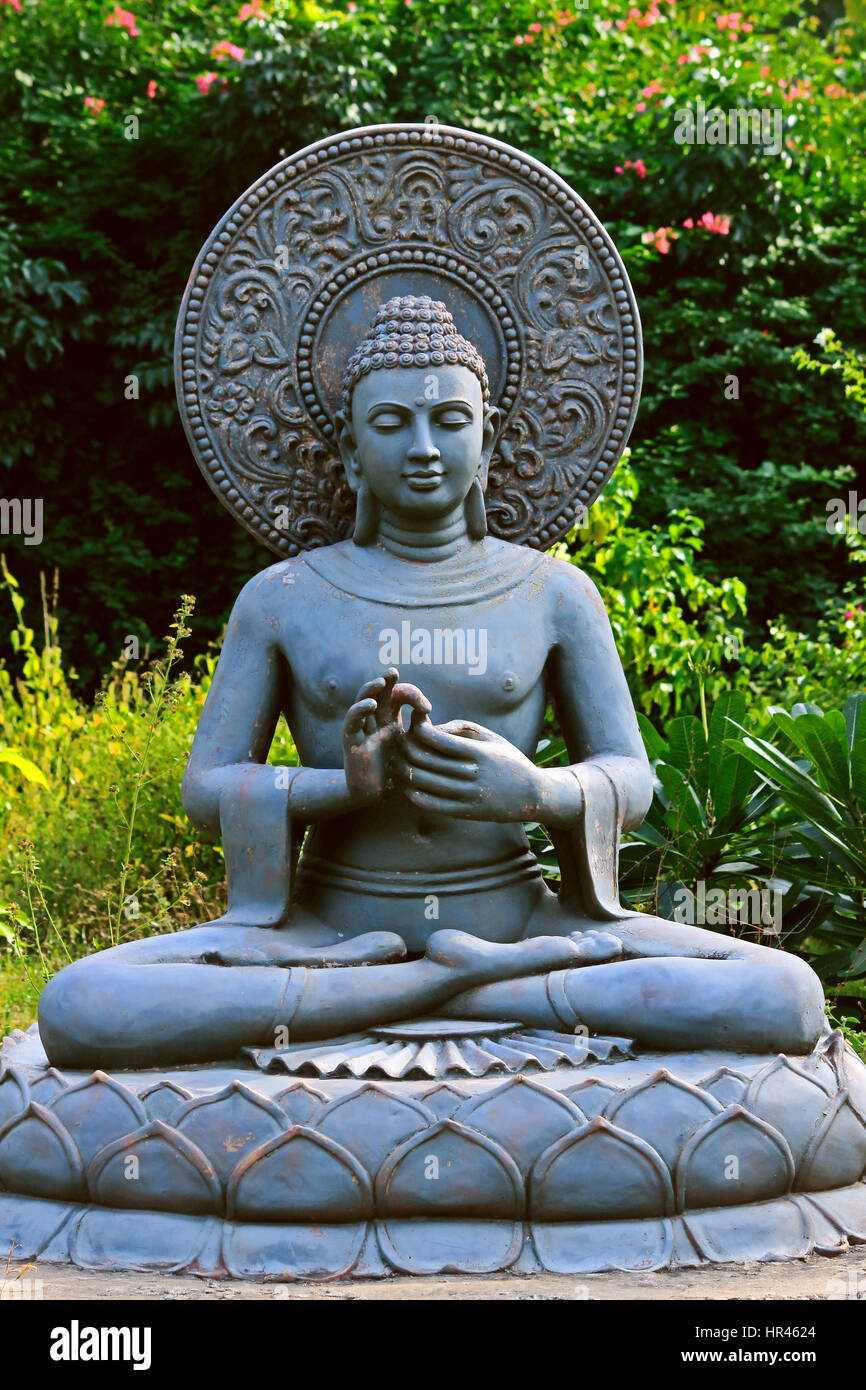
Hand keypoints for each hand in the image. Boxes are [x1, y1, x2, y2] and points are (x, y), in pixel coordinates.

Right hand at [342, 669, 430, 805]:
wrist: (374, 795)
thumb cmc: (396, 772)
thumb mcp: (414, 750)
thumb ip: (425, 735)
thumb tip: (439, 721)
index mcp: (391, 720)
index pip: (398, 696)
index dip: (411, 695)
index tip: (426, 708)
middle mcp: (375, 721)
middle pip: (378, 692)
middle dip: (386, 681)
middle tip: (394, 672)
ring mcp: (362, 729)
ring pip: (362, 701)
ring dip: (371, 689)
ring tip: (382, 681)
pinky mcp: (351, 741)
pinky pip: (352, 721)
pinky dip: (360, 710)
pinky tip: (372, 704)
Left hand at [395, 718, 544, 821]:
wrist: (534, 796)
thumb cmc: (510, 761)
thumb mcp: (493, 738)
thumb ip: (464, 727)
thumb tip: (434, 726)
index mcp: (479, 753)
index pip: (439, 740)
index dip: (419, 732)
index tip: (411, 728)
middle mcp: (473, 774)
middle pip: (426, 761)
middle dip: (405, 750)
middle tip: (395, 744)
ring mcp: (468, 795)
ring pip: (425, 783)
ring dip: (404, 772)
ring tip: (395, 763)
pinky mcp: (465, 812)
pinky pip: (432, 804)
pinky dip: (414, 794)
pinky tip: (406, 786)